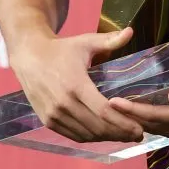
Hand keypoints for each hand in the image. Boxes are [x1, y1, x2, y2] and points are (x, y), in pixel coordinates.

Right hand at [10, 27, 143, 144]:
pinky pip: (73, 135)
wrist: (29, 56)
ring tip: (124, 136)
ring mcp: (54, 114)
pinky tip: (104, 135)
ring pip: (86, 134)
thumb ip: (109, 40)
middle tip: (137, 135)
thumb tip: (131, 31)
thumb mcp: (85, 42)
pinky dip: (90, 138)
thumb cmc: (61, 49)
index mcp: (75, 84)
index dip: (123, 123)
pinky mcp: (47, 121)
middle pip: (97, 127)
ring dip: (107, 138)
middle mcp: (63, 103)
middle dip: (120, 133)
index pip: (103, 111)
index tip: (139, 129)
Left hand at [109, 88, 168, 157]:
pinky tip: (158, 120)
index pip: (154, 115)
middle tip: (107, 108)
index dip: (132, 109)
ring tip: (125, 115)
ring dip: (142, 122)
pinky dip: (160, 124)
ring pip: (161, 129)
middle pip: (152, 124)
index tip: (112, 102)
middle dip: (129, 117)